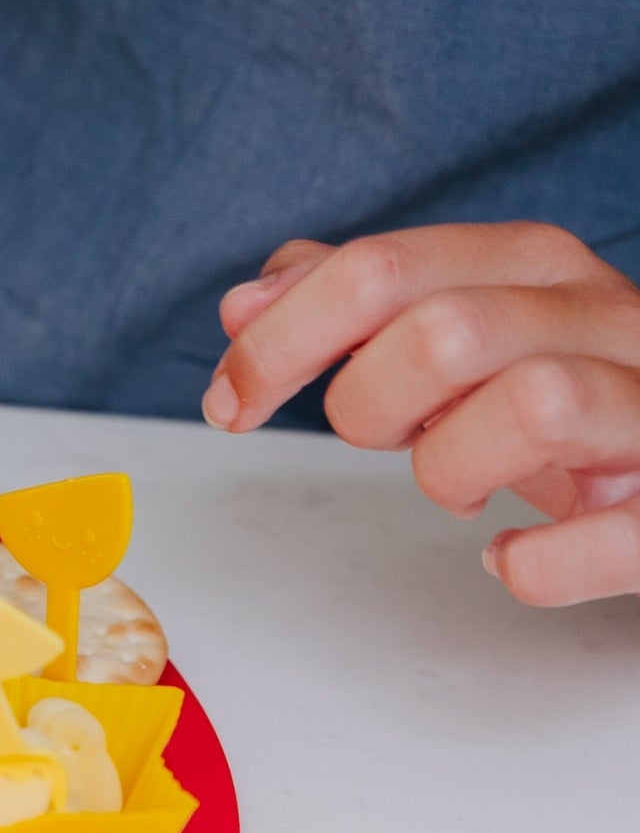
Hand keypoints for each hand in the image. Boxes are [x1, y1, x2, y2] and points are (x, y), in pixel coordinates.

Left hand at [208, 223, 639, 604]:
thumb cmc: (571, 402)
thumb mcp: (466, 333)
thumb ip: (361, 309)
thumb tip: (249, 299)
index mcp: (536, 271)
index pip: (380, 269)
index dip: (278, 340)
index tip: (231, 400)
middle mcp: (605, 321)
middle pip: (443, 331)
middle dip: (369, 403)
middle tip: (382, 441)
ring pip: (535, 403)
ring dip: (454, 467)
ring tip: (460, 488)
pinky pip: (609, 537)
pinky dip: (540, 563)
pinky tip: (513, 556)